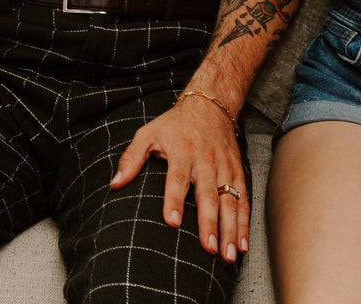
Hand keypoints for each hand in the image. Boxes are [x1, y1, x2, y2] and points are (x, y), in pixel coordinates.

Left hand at [111, 94, 247, 263]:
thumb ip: (131, 158)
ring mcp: (224, 167)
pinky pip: (244, 200)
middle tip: (208, 248)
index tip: (172, 222)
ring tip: (228, 254)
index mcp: (182, 151)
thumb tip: (115, 184)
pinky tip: (243, 244)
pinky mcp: (237, 172)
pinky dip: (245, 223)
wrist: (209, 106)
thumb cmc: (175, 124)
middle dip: (209, 222)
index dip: (174, 200)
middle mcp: (205, 160)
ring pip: (230, 200)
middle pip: (208, 194)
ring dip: (230, 229)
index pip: (177, 178)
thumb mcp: (148, 133)